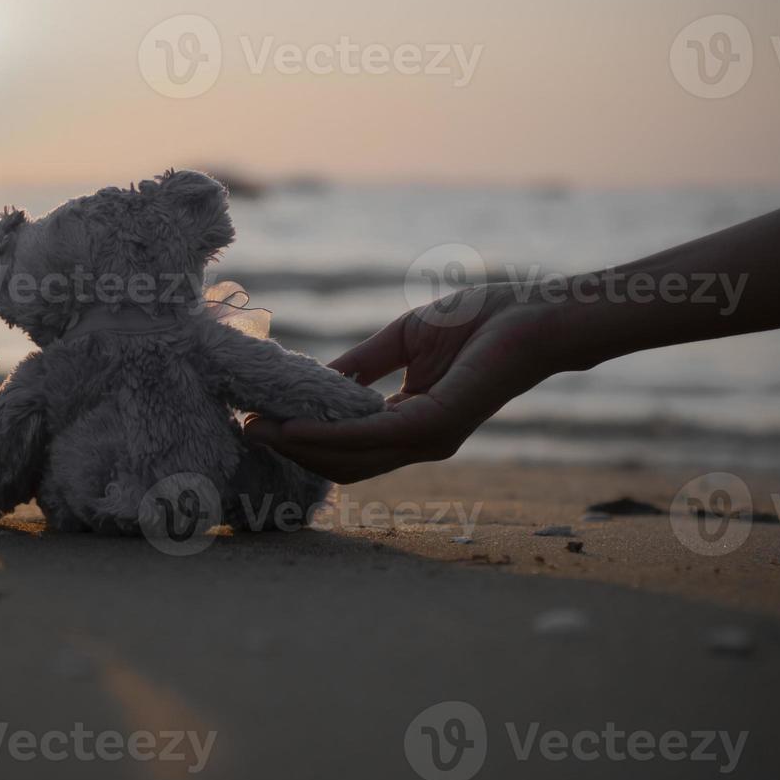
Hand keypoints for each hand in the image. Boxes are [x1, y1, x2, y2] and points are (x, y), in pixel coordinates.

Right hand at [244, 284, 566, 482]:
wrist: (532, 315)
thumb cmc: (479, 321)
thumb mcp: (403, 341)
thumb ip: (361, 365)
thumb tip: (314, 379)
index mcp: (412, 424)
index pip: (350, 447)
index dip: (304, 440)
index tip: (261, 422)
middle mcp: (418, 442)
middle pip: (343, 464)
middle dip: (292, 452)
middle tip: (247, 431)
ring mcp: (428, 439)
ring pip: (350, 458)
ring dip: (300, 448)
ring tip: (258, 429)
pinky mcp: (435, 424)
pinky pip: (370, 436)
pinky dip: (328, 435)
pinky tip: (294, 426)